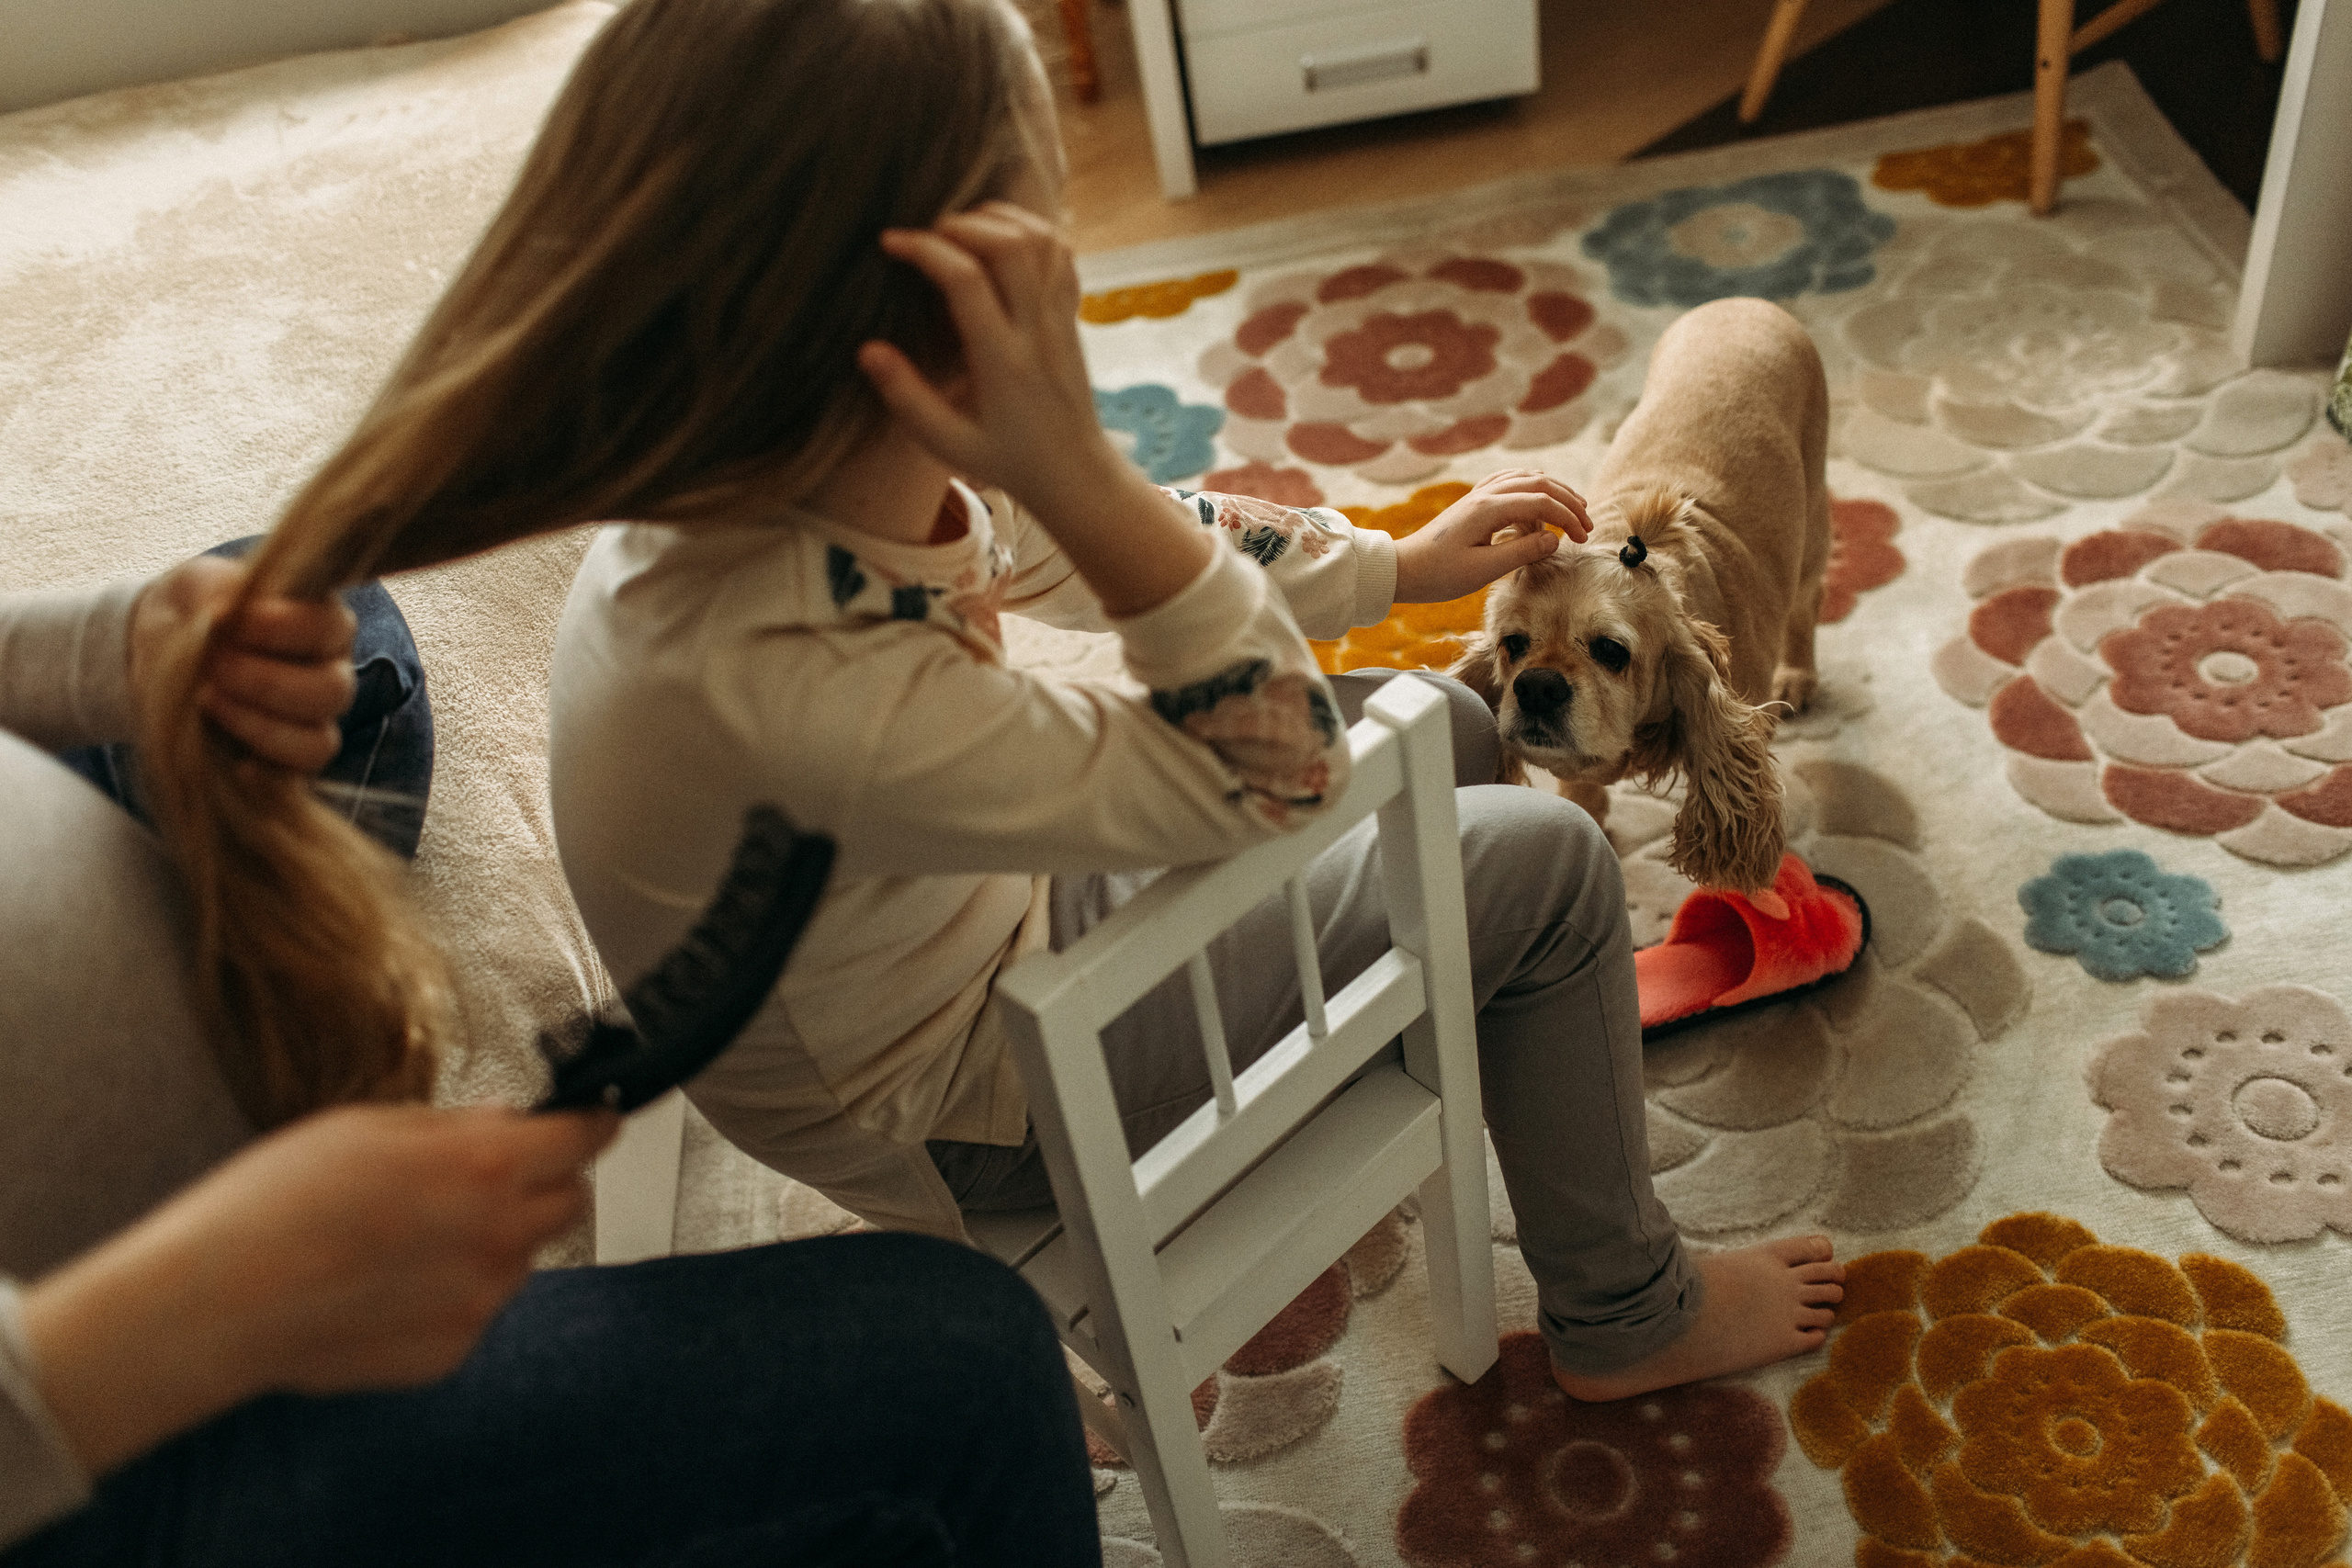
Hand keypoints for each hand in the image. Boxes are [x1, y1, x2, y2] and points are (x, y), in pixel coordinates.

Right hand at [20, 1105, 616, 1476]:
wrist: (217, 1303)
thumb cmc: (276, 1203)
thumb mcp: (369, 1127)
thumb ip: (456, 1128)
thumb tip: (508, 1121)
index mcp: (486, 1167)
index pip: (582, 1140)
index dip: (588, 1126)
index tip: (590, 1121)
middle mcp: (500, 1236)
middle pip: (570, 1201)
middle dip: (545, 1183)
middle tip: (491, 1177)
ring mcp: (480, 1302)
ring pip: (522, 1257)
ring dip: (493, 1239)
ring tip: (408, 1238)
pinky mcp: (450, 1353)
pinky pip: (477, 1309)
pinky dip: (451, 1292)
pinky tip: (385, 1286)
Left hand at [131, 554, 357, 770]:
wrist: (163, 647)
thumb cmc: (195, 611)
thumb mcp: (200, 585)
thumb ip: (220, 591)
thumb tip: (226, 614)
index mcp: (323, 625)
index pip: (332, 630)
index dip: (284, 629)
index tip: (228, 620)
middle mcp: (331, 675)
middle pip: (333, 692)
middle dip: (265, 682)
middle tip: (213, 668)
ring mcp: (314, 723)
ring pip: (319, 742)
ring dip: (259, 727)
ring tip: (206, 702)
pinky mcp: (288, 762)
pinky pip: (297, 780)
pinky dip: (268, 776)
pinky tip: (235, 762)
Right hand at [856, 203, 1130, 517]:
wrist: (1075, 474)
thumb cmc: (1008, 461)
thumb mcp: (947, 444)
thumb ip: (906, 398)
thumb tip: (868, 350)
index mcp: (1002, 363)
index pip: (966, 281)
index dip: (925, 250)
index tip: (891, 243)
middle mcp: (1037, 333)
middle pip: (1010, 246)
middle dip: (962, 223)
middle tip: (928, 235)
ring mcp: (1061, 320)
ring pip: (1042, 241)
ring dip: (998, 220)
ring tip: (960, 230)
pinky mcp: (1073, 317)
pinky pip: (1063, 256)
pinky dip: (1032, 232)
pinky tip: (1001, 240)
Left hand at [1391, 469, 1591, 603]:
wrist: (1403, 570)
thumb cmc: (1438, 574)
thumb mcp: (1483, 570)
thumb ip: (1521, 552)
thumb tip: (1554, 539)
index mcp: (1488, 509)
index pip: (1541, 502)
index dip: (1568, 518)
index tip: (1582, 539)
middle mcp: (1484, 495)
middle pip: (1538, 483)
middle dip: (1568, 501)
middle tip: (1587, 525)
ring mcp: (1477, 496)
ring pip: (1525, 479)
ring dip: (1552, 491)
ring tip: (1572, 511)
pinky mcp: (1473, 503)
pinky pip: (1509, 483)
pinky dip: (1531, 488)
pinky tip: (1538, 501)